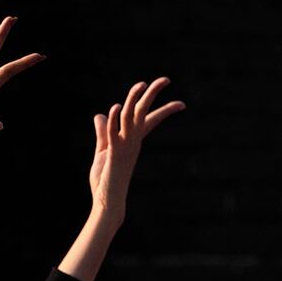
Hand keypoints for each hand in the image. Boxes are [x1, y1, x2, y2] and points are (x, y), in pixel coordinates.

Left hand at [88, 78, 183, 216]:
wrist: (107, 201)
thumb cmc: (105, 179)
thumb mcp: (102, 151)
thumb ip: (102, 133)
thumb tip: (99, 114)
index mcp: (132, 140)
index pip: (149, 120)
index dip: (164, 110)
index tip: (182, 103)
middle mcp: (132, 141)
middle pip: (143, 113)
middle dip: (153, 95)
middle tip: (166, 79)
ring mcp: (124, 147)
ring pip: (130, 118)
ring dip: (134, 100)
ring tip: (141, 84)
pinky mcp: (113, 154)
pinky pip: (114, 134)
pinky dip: (113, 120)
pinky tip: (113, 108)